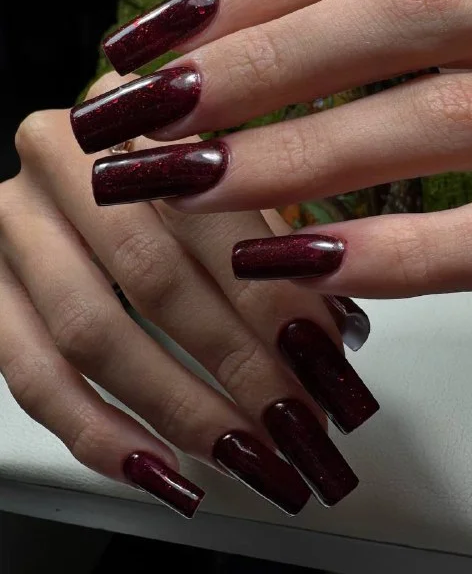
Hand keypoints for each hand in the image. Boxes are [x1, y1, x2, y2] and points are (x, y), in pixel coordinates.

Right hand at [0, 74, 377, 517]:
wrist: (73, 180)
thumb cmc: (170, 185)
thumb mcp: (227, 186)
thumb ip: (275, 244)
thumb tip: (332, 342)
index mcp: (136, 112)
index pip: (210, 213)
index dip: (271, 296)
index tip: (323, 364)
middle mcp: (63, 156)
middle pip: (151, 273)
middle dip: (234, 360)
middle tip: (294, 420)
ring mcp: (14, 223)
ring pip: (91, 331)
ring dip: (178, 406)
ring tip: (244, 453)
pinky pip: (30, 375)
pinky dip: (99, 432)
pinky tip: (160, 468)